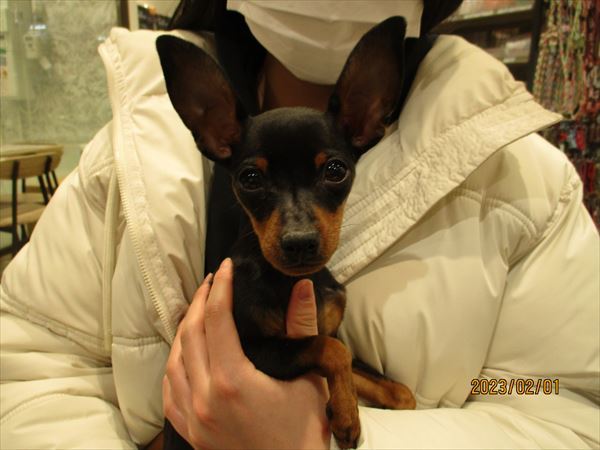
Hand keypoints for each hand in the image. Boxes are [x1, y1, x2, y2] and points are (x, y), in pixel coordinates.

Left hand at [163, 258, 330, 449]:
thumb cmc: (305, 431)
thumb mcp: (310, 378)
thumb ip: (302, 329)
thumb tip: (302, 287)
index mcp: (233, 381)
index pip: (216, 319)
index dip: (220, 288)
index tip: (226, 268)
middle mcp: (204, 397)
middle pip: (190, 334)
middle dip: (200, 301)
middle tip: (213, 281)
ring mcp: (192, 417)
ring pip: (174, 360)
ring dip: (184, 329)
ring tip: (199, 310)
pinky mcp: (190, 432)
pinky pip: (169, 389)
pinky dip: (175, 363)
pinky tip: (185, 353)